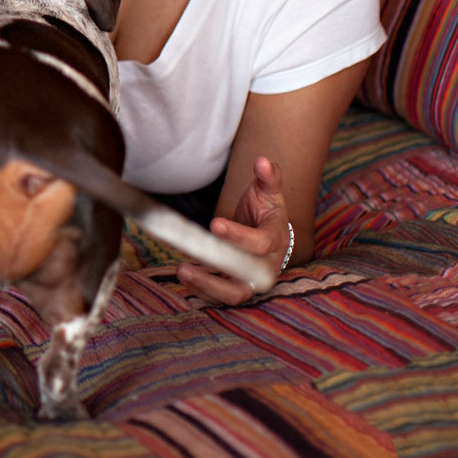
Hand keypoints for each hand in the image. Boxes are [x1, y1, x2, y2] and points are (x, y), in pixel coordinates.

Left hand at [176, 155, 288, 305]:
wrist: (270, 234)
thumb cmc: (266, 211)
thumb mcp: (269, 192)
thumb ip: (268, 177)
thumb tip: (261, 161)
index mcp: (275, 240)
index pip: (260, 243)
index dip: (238, 235)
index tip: (214, 224)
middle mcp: (266, 266)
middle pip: (247, 279)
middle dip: (217, 275)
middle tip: (186, 266)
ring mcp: (252, 280)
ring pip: (234, 294)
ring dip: (207, 287)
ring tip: (182, 272)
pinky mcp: (237, 287)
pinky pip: (221, 296)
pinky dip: (202, 291)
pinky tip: (184, 278)